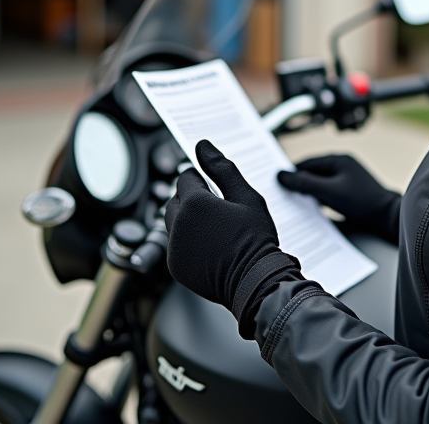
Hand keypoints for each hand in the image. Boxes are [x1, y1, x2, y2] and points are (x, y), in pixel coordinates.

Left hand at [164, 140, 302, 338]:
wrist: (256, 282)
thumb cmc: (255, 239)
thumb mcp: (246, 197)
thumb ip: (222, 168)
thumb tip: (202, 145)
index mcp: (194, 203)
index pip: (186, 177)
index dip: (203, 181)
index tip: (219, 193)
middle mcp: (178, 225)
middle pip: (176, 198)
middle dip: (192, 199)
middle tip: (218, 210)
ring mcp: (174, 247)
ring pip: (172, 222)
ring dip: (187, 220)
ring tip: (214, 229)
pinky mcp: (175, 266)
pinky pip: (175, 245)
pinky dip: (187, 242)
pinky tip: (210, 247)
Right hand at [277, 154, 401, 243]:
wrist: (387, 217)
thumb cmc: (362, 201)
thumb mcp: (329, 192)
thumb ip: (305, 183)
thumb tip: (282, 175)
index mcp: (338, 160)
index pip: (307, 163)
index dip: (291, 172)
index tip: (276, 180)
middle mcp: (342, 166)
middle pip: (313, 172)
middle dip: (298, 182)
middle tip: (281, 193)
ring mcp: (347, 178)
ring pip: (320, 182)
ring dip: (308, 191)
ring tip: (293, 201)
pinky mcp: (350, 191)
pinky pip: (328, 191)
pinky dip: (318, 197)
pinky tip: (311, 207)